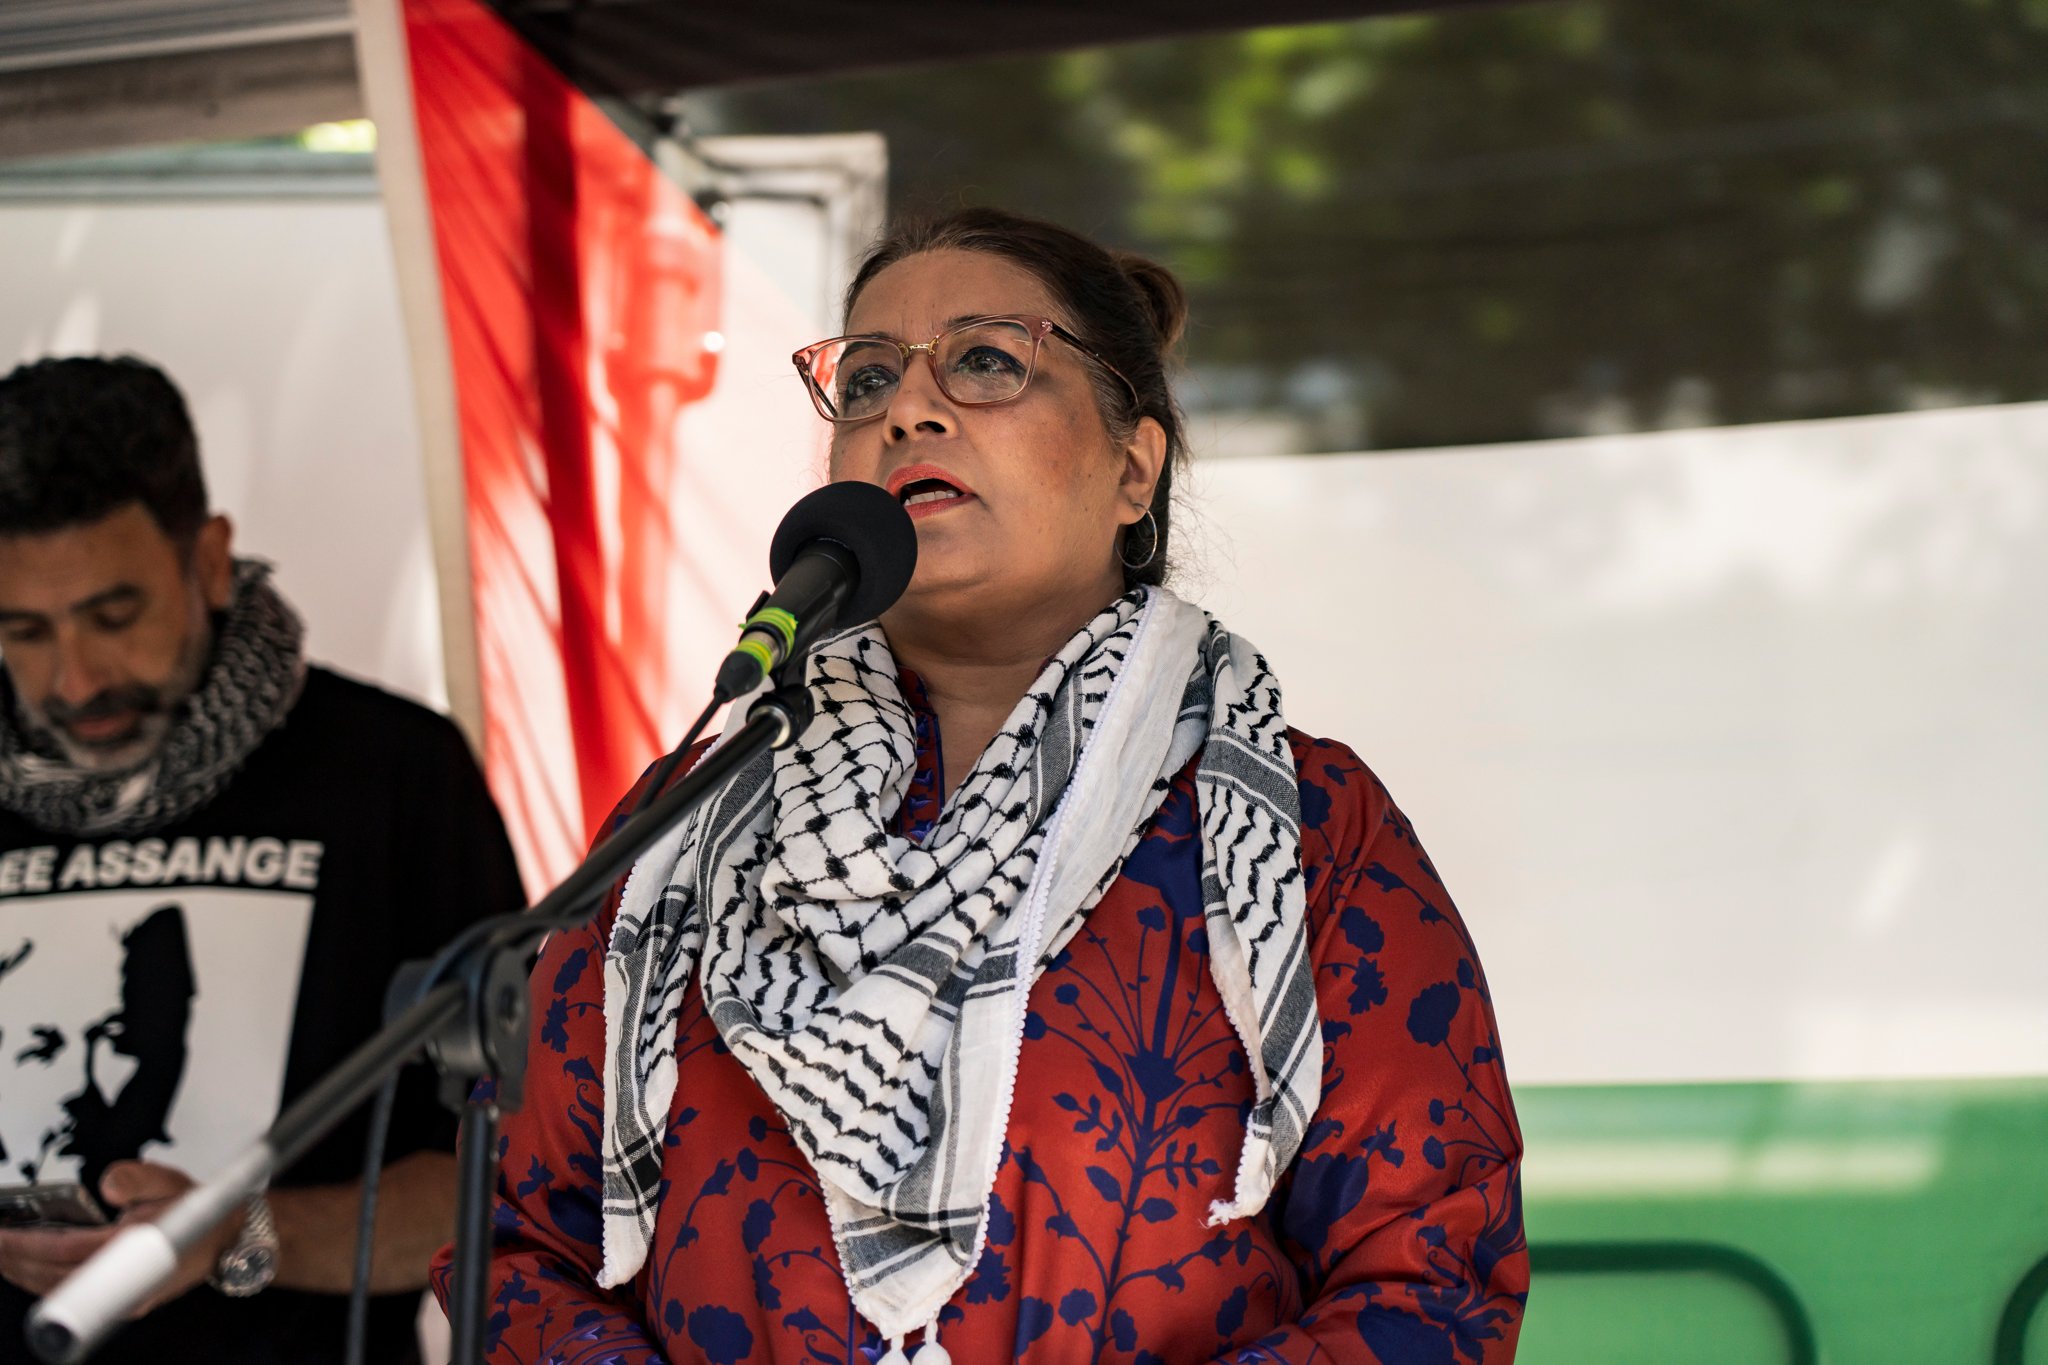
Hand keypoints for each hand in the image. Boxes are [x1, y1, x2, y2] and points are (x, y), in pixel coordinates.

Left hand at [0, 1162, 242, 1315]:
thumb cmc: (200, 1212)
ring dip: (25, 1275)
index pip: (67, 1252)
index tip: (4, 1236)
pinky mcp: (122, 1304)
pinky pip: (73, 1298)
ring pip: (60, 1292)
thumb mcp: (171, 1180)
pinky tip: (32, 1270)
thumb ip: (137, 1176)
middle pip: (55, 1278)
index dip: (29, 1246)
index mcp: (137, 1247)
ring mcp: (125, 1298)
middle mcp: (129, 1282)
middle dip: (17, 1261)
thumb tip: (108, 1185)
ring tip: (5, 1255)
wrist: (227, 1239)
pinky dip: (43, 1284)